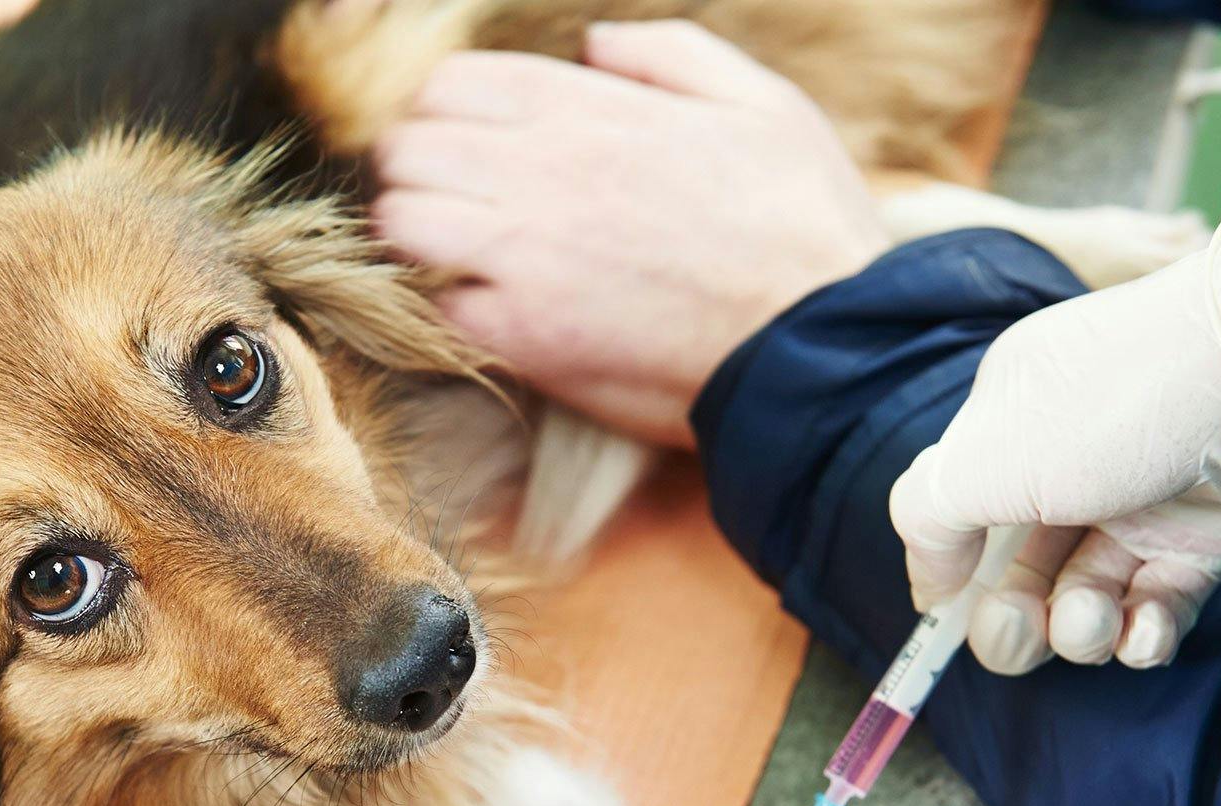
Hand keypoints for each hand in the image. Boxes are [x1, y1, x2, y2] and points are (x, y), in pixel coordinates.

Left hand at [373, 21, 886, 446]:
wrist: (821, 345)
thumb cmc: (803, 225)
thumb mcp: (761, 104)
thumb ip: (670, 54)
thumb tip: (592, 45)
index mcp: (587, 109)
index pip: (449, 84)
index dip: (449, 113)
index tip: (477, 145)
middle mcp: (538, 171)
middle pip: (406, 147)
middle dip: (421, 170)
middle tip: (461, 203)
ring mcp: (521, 256)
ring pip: (398, 221)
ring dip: (419, 235)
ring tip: (464, 255)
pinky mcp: (522, 335)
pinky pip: (437, 304)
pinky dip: (452, 306)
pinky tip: (496, 311)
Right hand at [888, 247, 1220, 672]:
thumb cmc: (1118, 403)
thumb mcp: (986, 454)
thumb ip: (927, 516)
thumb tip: (929, 583)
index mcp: (1014, 416)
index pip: (960, 507)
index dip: (949, 570)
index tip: (946, 617)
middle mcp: (1074, 454)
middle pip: (1020, 566)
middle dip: (1011, 618)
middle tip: (1020, 632)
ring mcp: (1145, 495)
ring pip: (1088, 592)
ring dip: (1080, 629)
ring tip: (1096, 624)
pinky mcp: (1212, 532)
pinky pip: (1161, 601)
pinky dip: (1145, 631)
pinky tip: (1143, 634)